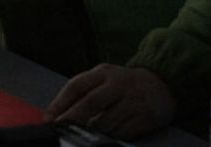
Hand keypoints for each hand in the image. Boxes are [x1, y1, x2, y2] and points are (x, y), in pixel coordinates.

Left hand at [45, 64, 175, 139]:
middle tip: (60, 130)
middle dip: (72, 119)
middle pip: (90, 102)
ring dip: (90, 131)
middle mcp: (118, 85)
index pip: (77, 85)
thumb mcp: (104, 79)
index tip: (49, 119)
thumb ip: (83, 92)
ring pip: (105, 122)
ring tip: (80, 136)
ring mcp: (132, 101)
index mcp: (103, 73)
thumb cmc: (124, 84)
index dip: (60, 103)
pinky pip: (121, 133)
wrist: (161, 84)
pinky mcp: (144, 117)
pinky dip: (109, 137)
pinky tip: (103, 137)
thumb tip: (56, 114)